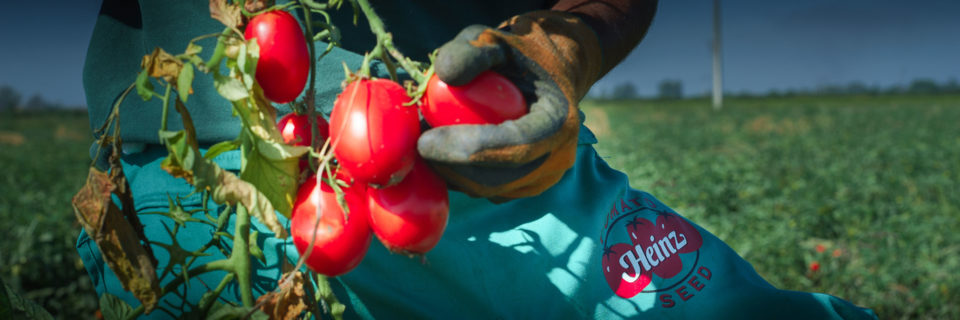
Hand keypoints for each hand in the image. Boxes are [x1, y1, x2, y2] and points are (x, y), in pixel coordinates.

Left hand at [417, 11, 601, 199]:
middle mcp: (557, 159)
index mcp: (559, 122)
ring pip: (486, 190)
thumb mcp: (495, 40)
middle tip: (412, 145)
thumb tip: (443, 76)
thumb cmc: (519, 55)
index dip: (466, 149)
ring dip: (448, 172)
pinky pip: (485, 191)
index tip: (423, 141)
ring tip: (423, 141)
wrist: (549, 74)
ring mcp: (542, 179)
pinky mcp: (524, 187)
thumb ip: (471, 51)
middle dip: (449, 167)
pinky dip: (457, 175)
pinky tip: (438, 150)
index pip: (513, 147)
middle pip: (496, 180)